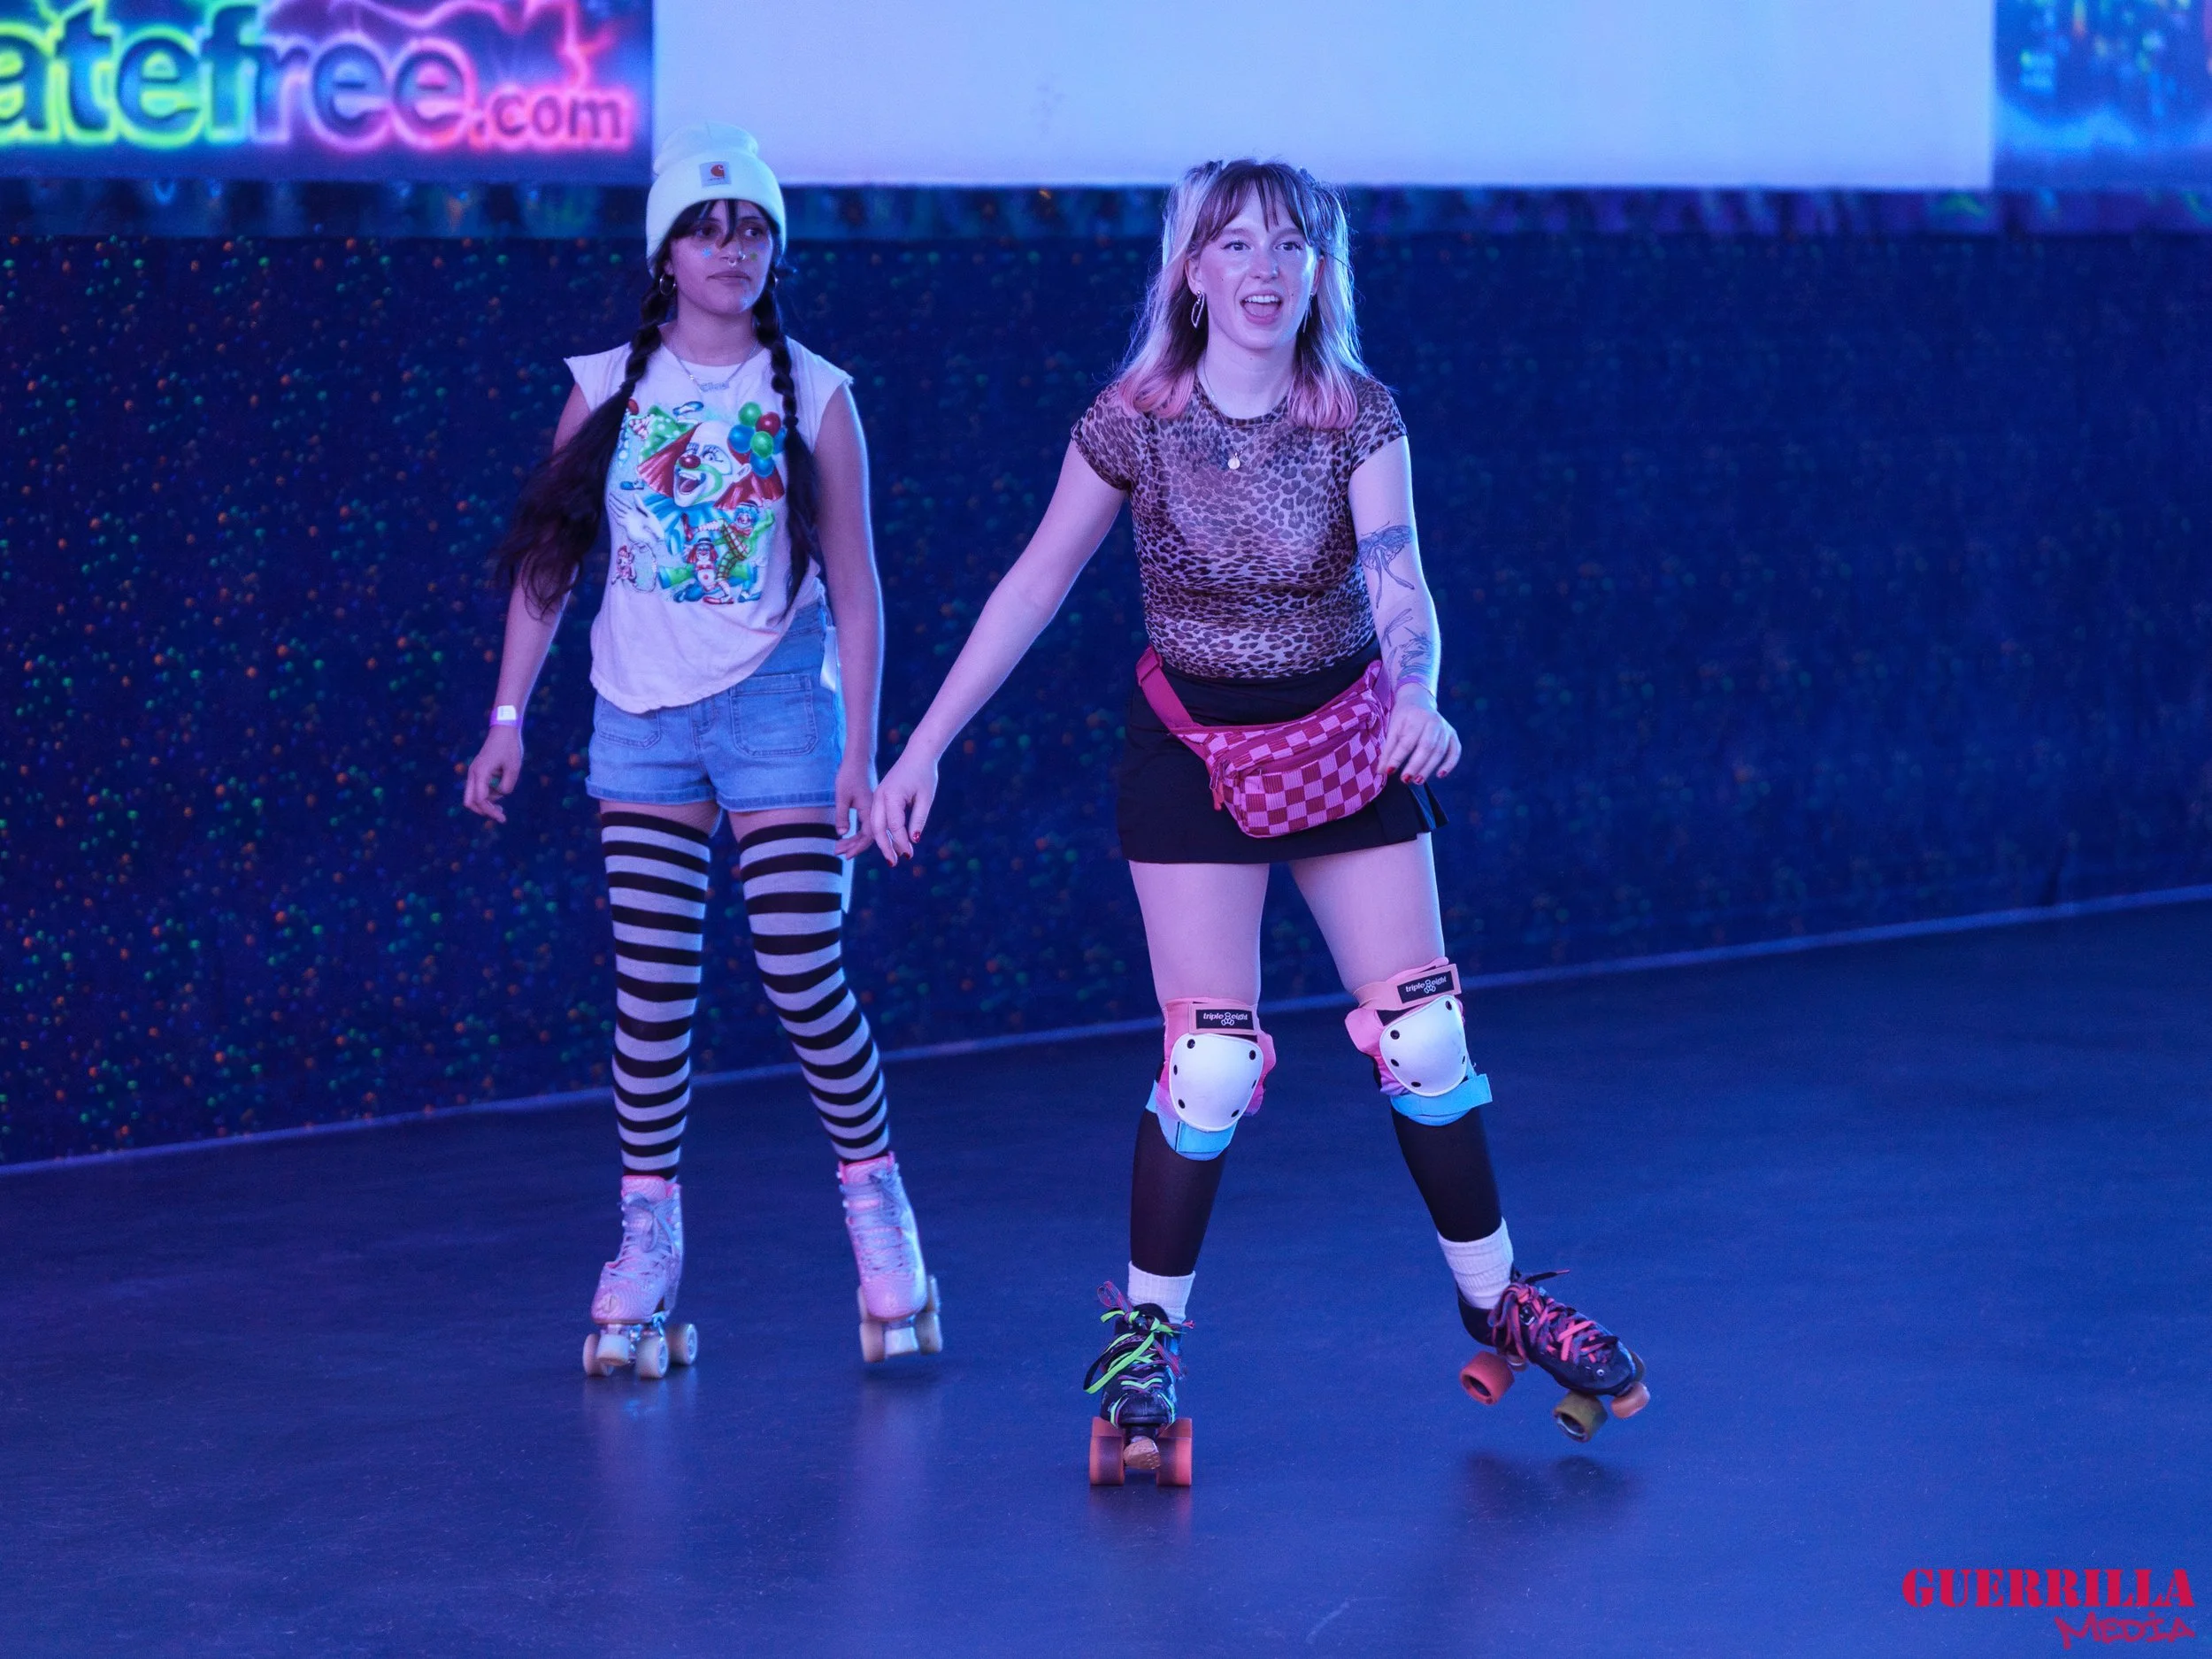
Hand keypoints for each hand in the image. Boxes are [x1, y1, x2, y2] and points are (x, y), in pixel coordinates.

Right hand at [464, 726, 524, 821]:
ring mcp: (474, 772)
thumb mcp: (513, 769)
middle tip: (500, 816)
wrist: (504, 730)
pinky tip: (499, 795)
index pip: (480, 800)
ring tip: (502, 808)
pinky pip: (478, 789)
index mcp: (480, 773)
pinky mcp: (478, 771)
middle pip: (470, 801)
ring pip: (473, 796)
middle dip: (483, 811)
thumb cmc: (509, 747)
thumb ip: (506, 786)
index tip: (503, 818)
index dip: (490, 811)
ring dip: (486, 804)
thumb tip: (500, 795)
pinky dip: (487, 796)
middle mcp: (473, 773)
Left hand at [832, 753, 877, 857]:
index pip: (868, 836)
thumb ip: (842, 815)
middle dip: (853, 847)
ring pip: (866, 832)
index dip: (857, 848)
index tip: (846, 855)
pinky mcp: (868, 809)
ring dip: (853, 842)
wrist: (856, 762)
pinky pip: (865, 826)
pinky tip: (846, 838)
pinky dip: (856, 834)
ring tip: (838, 848)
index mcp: (870, 810)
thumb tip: (842, 834)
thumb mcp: (841, 796)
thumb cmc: (848, 776)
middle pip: (868, 837)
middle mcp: (874, 812)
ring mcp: (872, 811)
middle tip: (837, 853)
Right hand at [869, 745, 940, 864]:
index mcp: (891, 795)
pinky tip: (892, 842)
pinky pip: (877, 818)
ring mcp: (877, 796)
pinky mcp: (879, 797)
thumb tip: (913, 840)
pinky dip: (882, 831)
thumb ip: (918, 819)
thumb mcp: (926, 797)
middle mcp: (879, 796)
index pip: (894, 825)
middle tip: (893, 863)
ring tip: (892, 857)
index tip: (909, 855)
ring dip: (882, 841)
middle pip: (877, 827)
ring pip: (874, 824)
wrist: (917, 754)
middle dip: (884, 846)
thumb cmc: (924, 774)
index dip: (901, 842)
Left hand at [1382, 685, 1459, 785]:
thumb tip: (1381, 771)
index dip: (1398, 758)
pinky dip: (1450, 764)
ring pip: (1440, 751)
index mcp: (1416, 718)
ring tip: (1417, 781)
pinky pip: (1455, 751)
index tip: (1389, 771)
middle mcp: (1434, 722)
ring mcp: (1445, 728)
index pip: (1407, 742)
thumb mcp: (1393, 728)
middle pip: (1426, 747)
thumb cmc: (1404, 717)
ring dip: (1429, 768)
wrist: (1419, 700)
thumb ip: (1388, 750)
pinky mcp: (1453, 734)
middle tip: (1405, 780)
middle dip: (1415, 765)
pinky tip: (1440, 774)